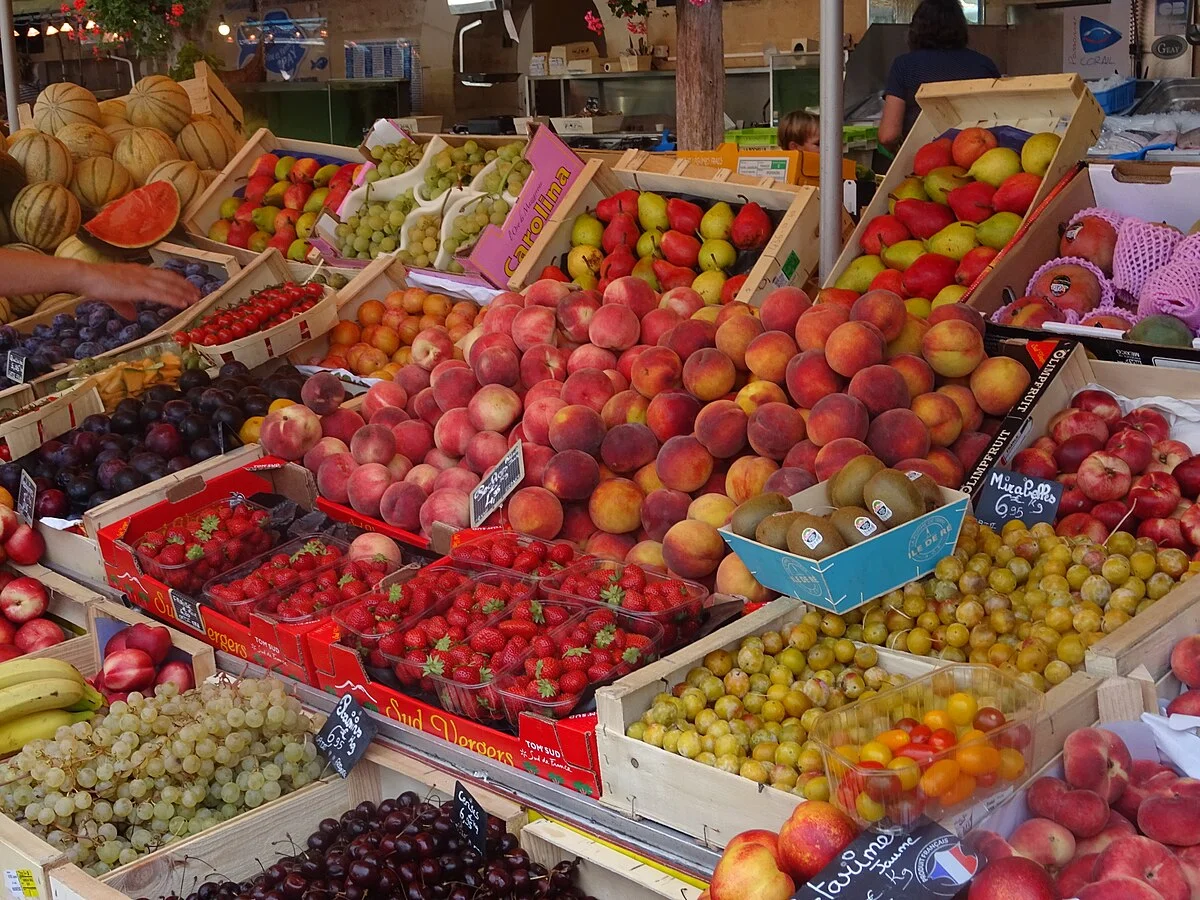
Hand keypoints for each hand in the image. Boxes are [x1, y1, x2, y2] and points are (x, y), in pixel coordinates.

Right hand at [84, 263, 201, 309]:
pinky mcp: (136, 288)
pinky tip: (183, 303)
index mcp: (138, 272)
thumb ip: (125, 306)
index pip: (164, 275)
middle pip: (171, 279)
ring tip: (197, 300)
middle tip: (199, 295)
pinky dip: (173, 298)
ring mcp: (140, 280)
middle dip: (186, 287)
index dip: (178, 282)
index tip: (189, 288)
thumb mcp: (115, 296)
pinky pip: (159, 294)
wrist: (84, 276)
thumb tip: (132, 315)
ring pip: (168, 286)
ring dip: (184, 293)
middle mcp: (142, 273)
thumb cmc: (96, 284)